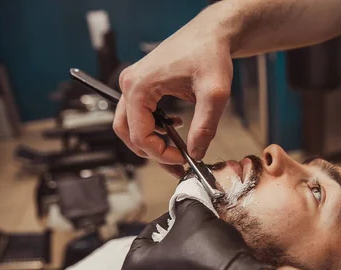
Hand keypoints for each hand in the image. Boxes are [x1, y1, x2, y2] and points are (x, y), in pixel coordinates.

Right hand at [113, 11, 232, 162]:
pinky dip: (153, 127)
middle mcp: (130, 84)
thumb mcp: (214, 93)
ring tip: (175, 150)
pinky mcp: (143, 84)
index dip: (160, 153)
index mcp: (140, 86)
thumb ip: (204, 126)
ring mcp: (134, 83)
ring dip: (150, 141)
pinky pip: (139, 114)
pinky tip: (175, 128)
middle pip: (126, 132)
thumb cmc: (210, 53)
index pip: (139, 135)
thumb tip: (195, 153)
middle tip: (175, 164)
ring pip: (129, 125)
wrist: (212, 33)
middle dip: (150, 152)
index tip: (182, 159)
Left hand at [121, 199, 270, 269]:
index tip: (186, 215)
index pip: (147, 234)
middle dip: (176, 242)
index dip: (168, 219)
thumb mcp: (194, 215)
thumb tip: (184, 193)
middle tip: (197, 232)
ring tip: (208, 252)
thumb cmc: (209, 255)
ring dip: (186, 263)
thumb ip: (184, 201)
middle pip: (157, 258)